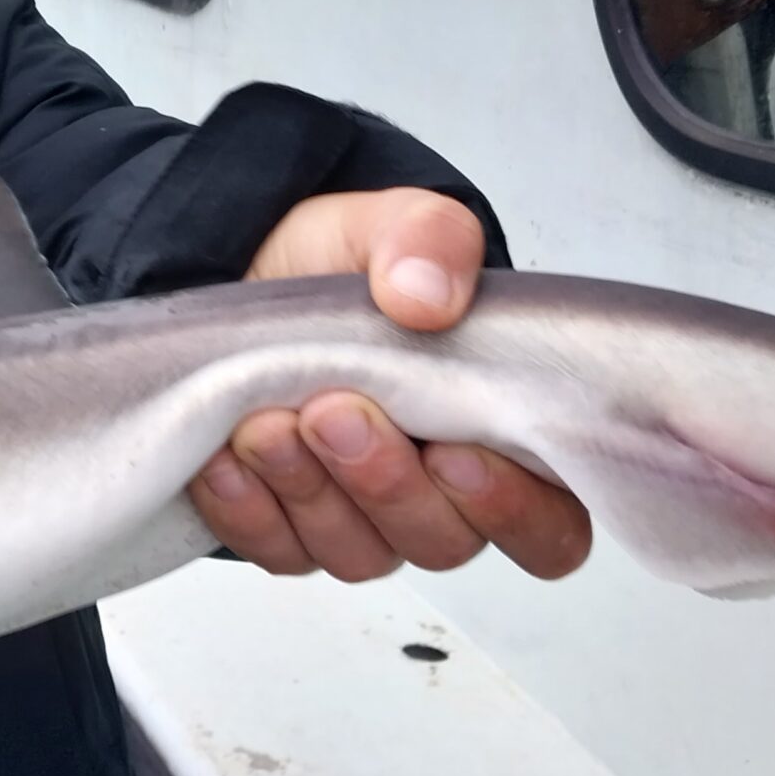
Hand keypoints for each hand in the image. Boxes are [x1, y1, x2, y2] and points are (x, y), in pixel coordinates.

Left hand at [187, 189, 592, 582]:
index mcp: (501, 436)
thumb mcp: (387, 223)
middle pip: (441, 541)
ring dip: (308, 489)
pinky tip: (226, 458)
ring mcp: (362, 522)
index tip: (451, 450)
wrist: (239, 271)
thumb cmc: (336, 266)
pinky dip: (248, 508)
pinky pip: (276, 549)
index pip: (548, 527)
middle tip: (335, 410)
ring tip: (266, 422)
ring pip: (356, 552)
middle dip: (385, 480)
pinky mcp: (286, 532)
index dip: (509, 508)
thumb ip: (429, 242)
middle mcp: (440, 497)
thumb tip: (428, 297)